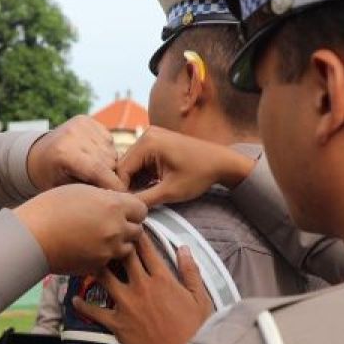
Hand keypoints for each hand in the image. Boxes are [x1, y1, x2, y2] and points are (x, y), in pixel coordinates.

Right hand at [15, 185, 145, 273]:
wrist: (31, 236)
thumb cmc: (51, 207)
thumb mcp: (82, 191)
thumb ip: (106, 197)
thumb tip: (118, 202)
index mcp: (114, 206)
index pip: (142, 209)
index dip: (132, 209)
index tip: (123, 210)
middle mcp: (116, 229)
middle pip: (138, 230)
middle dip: (128, 227)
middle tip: (111, 223)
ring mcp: (108, 250)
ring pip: (128, 249)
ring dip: (119, 243)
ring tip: (101, 238)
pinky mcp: (98, 266)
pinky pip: (111, 261)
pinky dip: (105, 256)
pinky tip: (90, 249)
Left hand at [27, 115, 124, 191]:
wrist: (38, 153)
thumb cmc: (51, 178)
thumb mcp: (64, 191)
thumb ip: (88, 191)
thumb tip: (114, 195)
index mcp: (64, 153)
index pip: (98, 170)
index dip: (114, 185)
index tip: (122, 196)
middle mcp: (73, 134)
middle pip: (108, 161)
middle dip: (111, 176)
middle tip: (103, 186)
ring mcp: (80, 124)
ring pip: (111, 151)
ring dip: (109, 164)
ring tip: (95, 172)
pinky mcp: (87, 119)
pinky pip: (109, 140)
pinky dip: (106, 151)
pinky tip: (94, 157)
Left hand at [72, 236, 212, 343]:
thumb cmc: (195, 330)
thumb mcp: (200, 298)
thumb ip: (191, 271)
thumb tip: (184, 248)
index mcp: (163, 279)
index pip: (147, 250)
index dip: (138, 235)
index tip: (131, 226)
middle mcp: (142, 287)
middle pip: (123, 257)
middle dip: (115, 243)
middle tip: (106, 235)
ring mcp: (127, 304)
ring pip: (105, 278)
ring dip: (96, 267)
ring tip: (87, 259)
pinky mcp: (117, 322)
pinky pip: (95, 311)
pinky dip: (84, 305)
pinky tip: (75, 298)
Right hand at [117, 127, 256, 206]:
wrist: (222, 162)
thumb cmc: (200, 175)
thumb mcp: (170, 191)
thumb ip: (144, 200)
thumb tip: (125, 208)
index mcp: (148, 142)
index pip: (121, 170)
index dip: (121, 191)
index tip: (125, 208)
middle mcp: (146, 135)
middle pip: (124, 166)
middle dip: (127, 186)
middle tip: (131, 206)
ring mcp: (151, 137)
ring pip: (132, 165)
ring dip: (134, 182)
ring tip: (140, 200)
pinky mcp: (156, 143)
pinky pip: (141, 162)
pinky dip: (142, 176)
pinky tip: (147, 190)